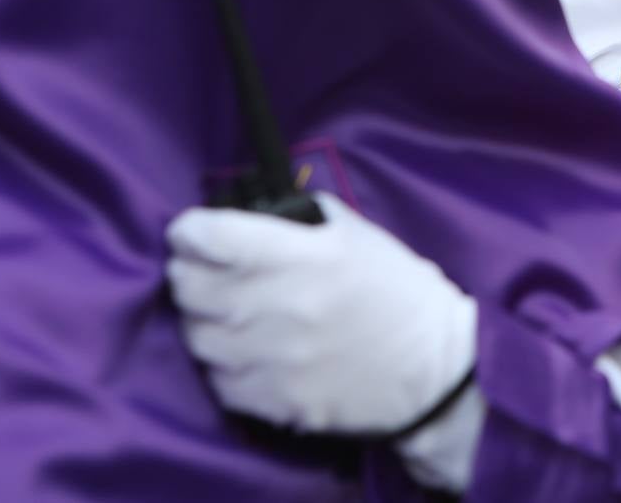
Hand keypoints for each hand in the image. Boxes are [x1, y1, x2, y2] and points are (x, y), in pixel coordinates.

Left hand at [166, 196, 476, 434]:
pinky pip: (217, 377)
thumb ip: (297, 220)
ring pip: (195, 334)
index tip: (192, 231)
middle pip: (188, 285)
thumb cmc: (396, 291)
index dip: (191, 229)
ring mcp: (272, 359)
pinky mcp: (273, 401)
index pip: (210, 236)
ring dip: (203, 318)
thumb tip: (246, 218)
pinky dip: (223, 361)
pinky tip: (246, 349)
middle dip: (189, 270)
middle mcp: (278, 306)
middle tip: (206, 269)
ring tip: (226, 312)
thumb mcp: (355, 234)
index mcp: (303, 256)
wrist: (432, 368)